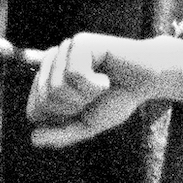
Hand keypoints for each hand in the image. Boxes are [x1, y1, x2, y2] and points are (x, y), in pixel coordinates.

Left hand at [26, 31, 159, 146]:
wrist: (148, 80)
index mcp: (48, 80)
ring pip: (57, 88)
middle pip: (44, 101)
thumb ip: (61, 134)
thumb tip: (33, 139)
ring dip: (86, 95)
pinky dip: (95, 84)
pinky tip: (106, 76)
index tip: (83, 108)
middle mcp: (53, 62)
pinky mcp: (80, 43)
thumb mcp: (87, 124)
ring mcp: (65, 50)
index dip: (61, 119)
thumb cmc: (118, 99)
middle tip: (94, 95)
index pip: (34, 112)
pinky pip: (75, 75)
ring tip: (102, 84)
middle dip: (74, 107)